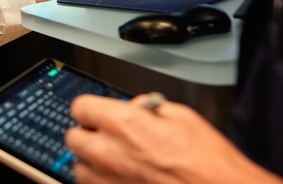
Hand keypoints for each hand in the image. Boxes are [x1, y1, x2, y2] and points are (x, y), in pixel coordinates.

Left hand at [66, 94, 282, 183]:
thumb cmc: (210, 163)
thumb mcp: (180, 117)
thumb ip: (146, 110)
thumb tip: (136, 109)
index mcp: (122, 123)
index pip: (80, 107)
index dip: (91, 109)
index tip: (99, 113)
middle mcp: (108, 153)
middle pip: (73, 138)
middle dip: (88, 135)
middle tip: (108, 137)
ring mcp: (109, 182)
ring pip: (79, 168)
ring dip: (92, 163)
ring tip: (116, 162)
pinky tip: (125, 180)